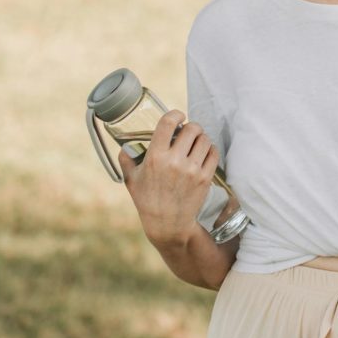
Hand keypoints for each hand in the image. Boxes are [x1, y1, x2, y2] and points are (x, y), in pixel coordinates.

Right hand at [118, 109, 218, 245]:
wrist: (168, 224)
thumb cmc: (147, 200)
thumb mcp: (131, 179)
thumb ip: (126, 160)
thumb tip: (124, 145)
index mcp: (155, 157)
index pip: (168, 123)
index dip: (176, 114)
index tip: (178, 116)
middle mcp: (174, 161)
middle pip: (191, 128)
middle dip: (190, 127)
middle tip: (188, 132)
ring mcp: (192, 170)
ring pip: (204, 139)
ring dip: (201, 138)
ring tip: (196, 143)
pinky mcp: (205, 178)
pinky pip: (213, 153)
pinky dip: (209, 149)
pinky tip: (203, 153)